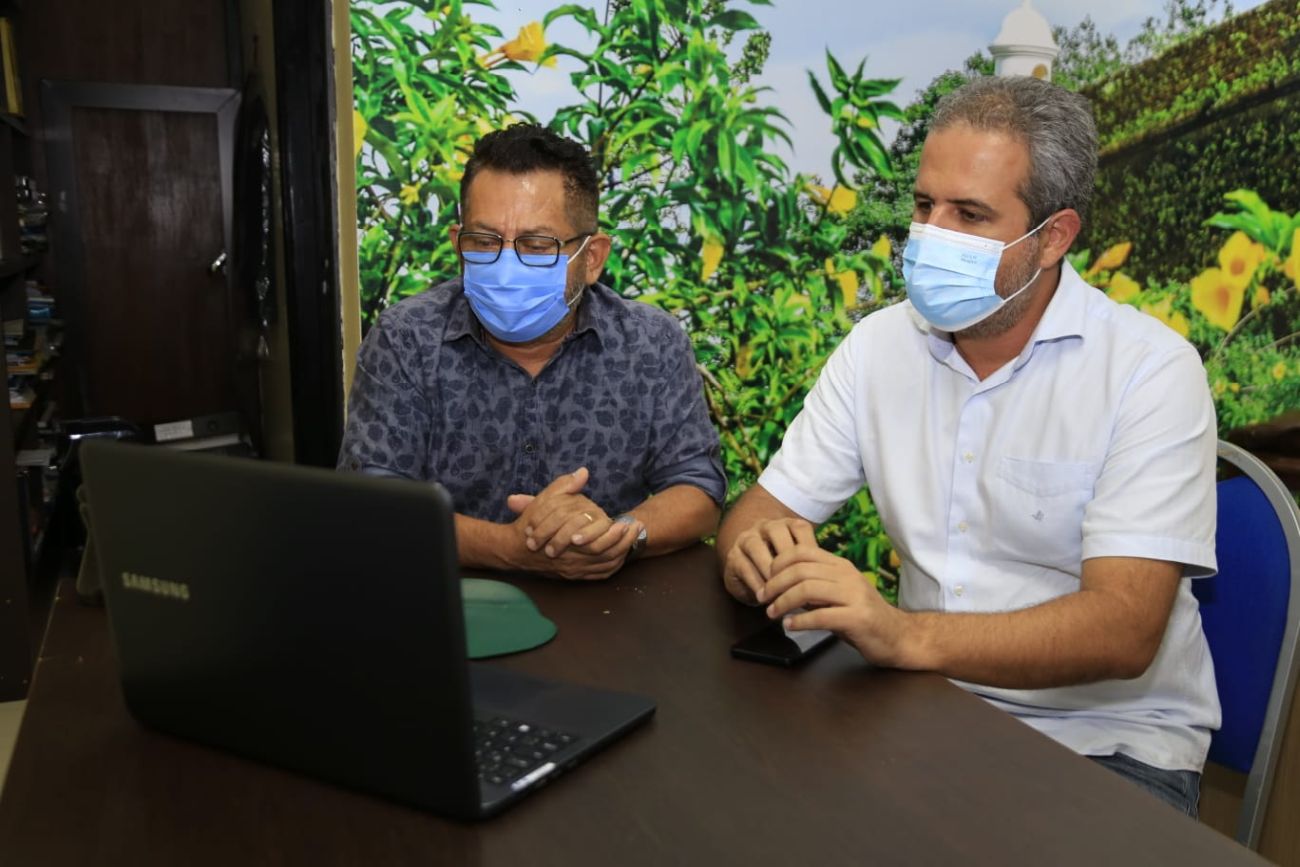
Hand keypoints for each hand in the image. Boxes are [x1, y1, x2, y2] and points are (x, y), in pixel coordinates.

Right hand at [501, 468, 643, 579]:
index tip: (630, 521)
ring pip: (606, 565)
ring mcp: (575, 570)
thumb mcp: (544, 500)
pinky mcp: (575, 576)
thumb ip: (564, 486)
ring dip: (622, 552)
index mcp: (570, 541)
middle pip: (608, 555)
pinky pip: (600, 574)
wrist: (515, 550)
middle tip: (637, 528)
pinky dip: (613, 566)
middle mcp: (574, 560)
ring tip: (634, 538)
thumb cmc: (531, 524)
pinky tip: (621, 554)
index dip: (618, 533)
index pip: (601, 542)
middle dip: (625, 541)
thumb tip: (583, 473)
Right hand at [721, 517, 812, 604]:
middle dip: (788, 560)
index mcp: (787, 525)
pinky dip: (756, 583)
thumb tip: (830, 579)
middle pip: (777, 533)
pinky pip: (744, 566)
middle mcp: (766, 527)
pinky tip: (765, 597)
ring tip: (779, 592)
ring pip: (757, 547)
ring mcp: (747, 539)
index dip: (809, 550)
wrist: (751, 573)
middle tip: (797, 584)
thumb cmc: (782, 570)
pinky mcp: (733, 556)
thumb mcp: (798, 565)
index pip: (801, 529)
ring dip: (768, 571)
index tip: (817, 575)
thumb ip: (810, 565)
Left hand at [761, 522, 910, 667]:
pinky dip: (800, 622)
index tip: (766, 580)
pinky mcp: (858, 618)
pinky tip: (790, 626)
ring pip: (807, 589)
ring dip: (783, 602)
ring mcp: (854, 596)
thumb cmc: (861, 616)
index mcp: (841, 566)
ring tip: (772, 613)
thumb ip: (815, 585)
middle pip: (800, 570)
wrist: (897, 636)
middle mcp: (847, 576)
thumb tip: (780, 583)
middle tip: (763, 598)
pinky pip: (821, 616)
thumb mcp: (838, 593)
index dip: (778, 564)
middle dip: (775, 584)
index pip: (802, 552)